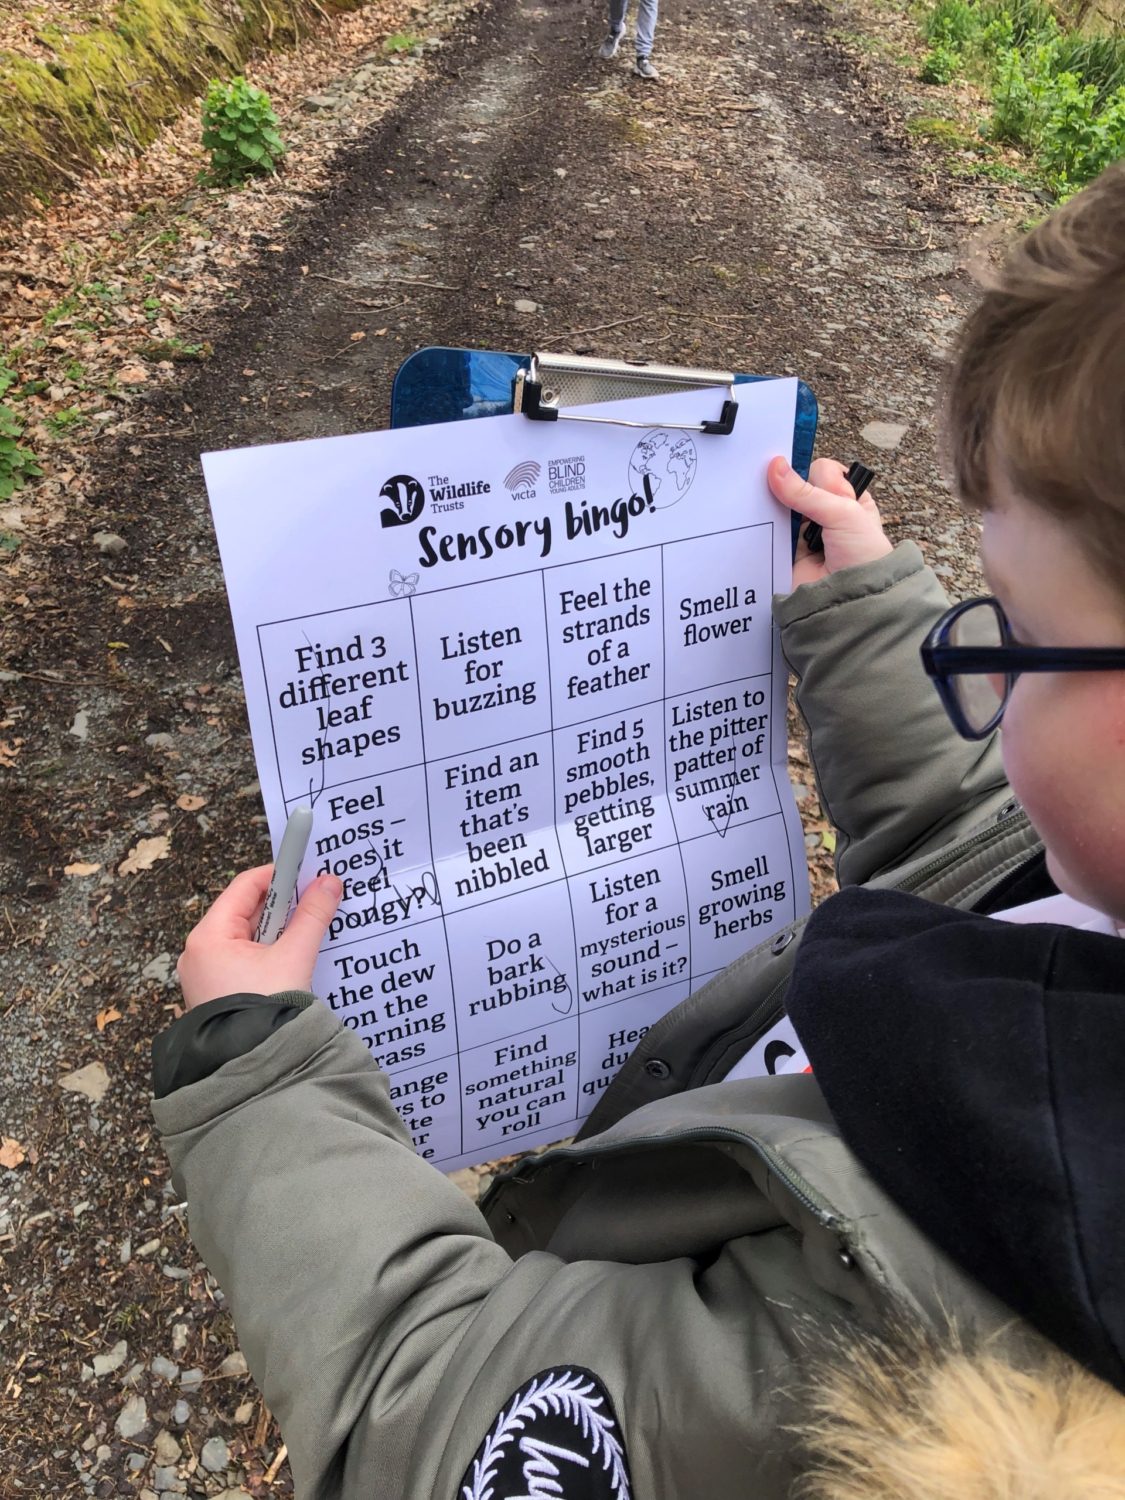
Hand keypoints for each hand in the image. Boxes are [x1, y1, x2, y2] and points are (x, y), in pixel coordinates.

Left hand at [177, 864, 342, 1009]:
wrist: (253, 1067)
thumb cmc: (264, 1010)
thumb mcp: (294, 956)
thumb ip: (313, 915)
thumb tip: (330, 882)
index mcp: (208, 937)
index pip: (244, 887)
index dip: (278, 875)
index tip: (306, 872)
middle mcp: (198, 953)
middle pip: (244, 912)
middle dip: (281, 905)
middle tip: (314, 899)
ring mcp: (203, 975)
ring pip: (245, 937)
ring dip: (276, 930)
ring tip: (307, 929)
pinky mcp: (214, 993)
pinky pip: (241, 960)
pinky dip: (266, 952)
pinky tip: (291, 957)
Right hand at [768, 455, 892, 587]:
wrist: (853, 601)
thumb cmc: (864, 556)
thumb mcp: (842, 512)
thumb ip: (807, 492)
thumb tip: (775, 466)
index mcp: (849, 500)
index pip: (822, 472)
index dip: (814, 475)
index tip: (811, 483)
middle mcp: (827, 515)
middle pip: (798, 488)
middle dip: (788, 489)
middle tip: (782, 492)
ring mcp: (806, 534)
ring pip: (781, 509)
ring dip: (774, 508)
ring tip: (766, 505)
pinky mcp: (788, 553)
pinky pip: (770, 534)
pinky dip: (764, 529)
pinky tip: (757, 522)